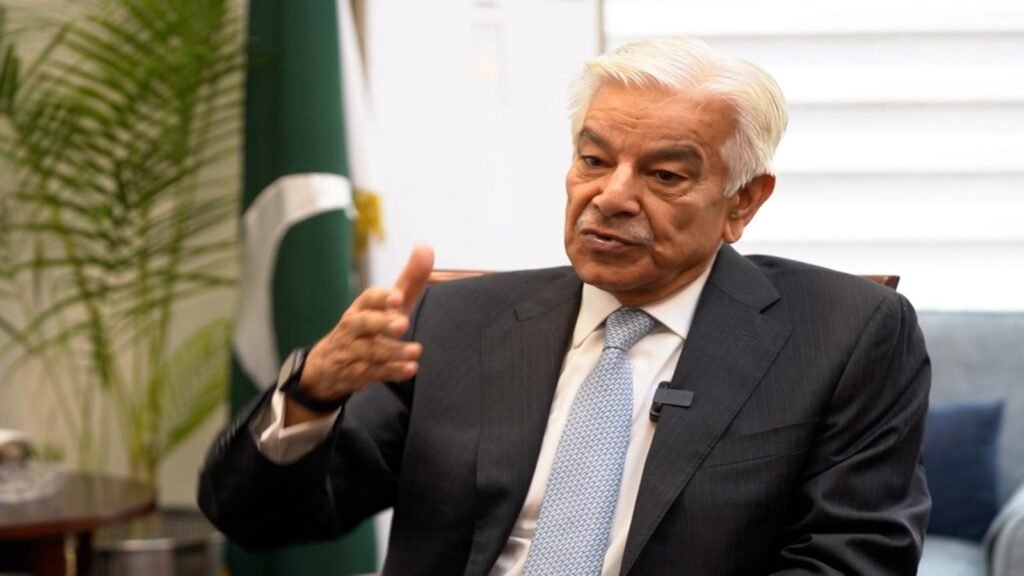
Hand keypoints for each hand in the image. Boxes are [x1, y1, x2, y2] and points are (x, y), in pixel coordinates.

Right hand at [285, 246, 433, 423]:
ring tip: (416, 350)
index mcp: (361, 308)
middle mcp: (353, 328)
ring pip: (371, 352)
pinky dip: (392, 372)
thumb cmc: (369, 326)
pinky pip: (374, 373)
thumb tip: (426, 247)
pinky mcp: (357, 373)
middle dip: (381, 323)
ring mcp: (353, 352)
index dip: (381, 298)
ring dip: (393, 352)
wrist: (330, 365)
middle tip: (402, 323)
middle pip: (364, 324)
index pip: (367, 299)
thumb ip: (410, 280)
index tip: (397, 296)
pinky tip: (410, 369)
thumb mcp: (389, 304)